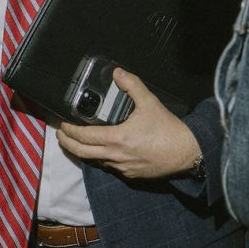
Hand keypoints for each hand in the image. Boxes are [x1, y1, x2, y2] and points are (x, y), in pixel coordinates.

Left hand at [55, 69, 200, 179]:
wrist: (187, 153)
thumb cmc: (168, 129)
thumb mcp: (149, 102)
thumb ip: (132, 85)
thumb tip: (118, 72)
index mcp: (116, 138)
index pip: (83, 136)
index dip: (69, 130)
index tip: (61, 124)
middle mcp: (115, 156)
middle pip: (82, 153)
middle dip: (67, 143)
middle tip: (60, 135)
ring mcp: (122, 168)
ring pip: (95, 161)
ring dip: (83, 151)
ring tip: (78, 142)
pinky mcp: (131, 175)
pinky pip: (110, 167)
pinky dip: (101, 158)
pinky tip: (102, 150)